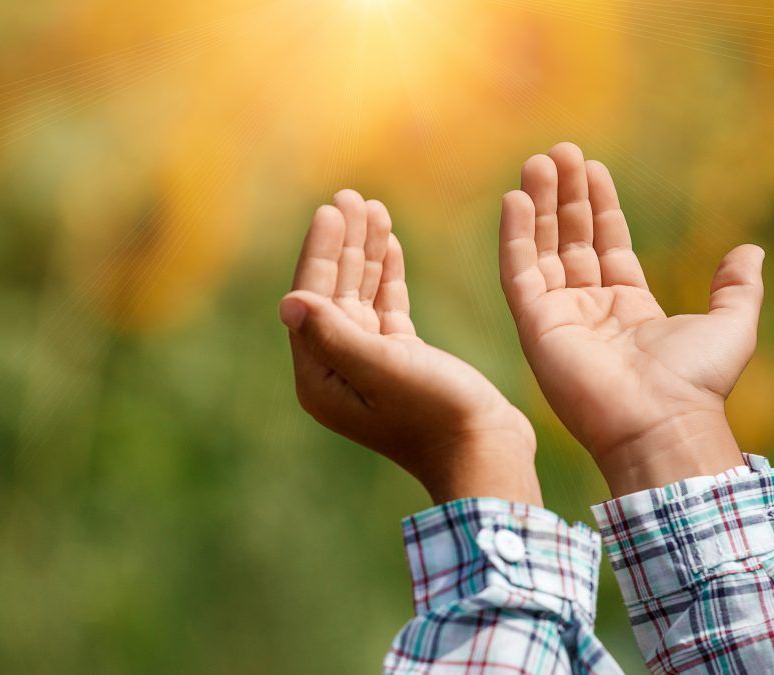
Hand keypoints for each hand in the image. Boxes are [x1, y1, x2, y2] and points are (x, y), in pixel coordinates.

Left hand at [281, 189, 540, 505]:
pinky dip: (386, 276)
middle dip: (342, 243)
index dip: (321, 252)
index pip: (312, 299)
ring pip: (360, 296)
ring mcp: (369, 366)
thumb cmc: (435, 414)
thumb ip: (334, 333)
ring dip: (364, 252)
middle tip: (350, 196)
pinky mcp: (401, 362)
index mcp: (321, 377)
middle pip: (333, 292)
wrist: (486, 453)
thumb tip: (287, 302)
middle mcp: (338, 370)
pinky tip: (389, 243)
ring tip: (372, 207)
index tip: (331, 209)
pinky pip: (385, 309)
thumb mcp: (382, 368)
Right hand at [499, 143, 762, 495]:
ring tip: (537, 161)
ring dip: (538, 206)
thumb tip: (749, 252)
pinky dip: (514, 236)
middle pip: (571, 240)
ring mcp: (558, 317)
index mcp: (628, 308)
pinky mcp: (534, 325)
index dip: (600, 206)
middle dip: (565, 196)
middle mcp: (589, 309)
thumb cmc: (697, 382)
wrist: (661, 420)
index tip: (592, 168)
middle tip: (558, 152)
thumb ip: (737, 287)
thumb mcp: (732, 325)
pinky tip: (515, 199)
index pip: (606, 245)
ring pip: (542, 250)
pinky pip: (519, 272)